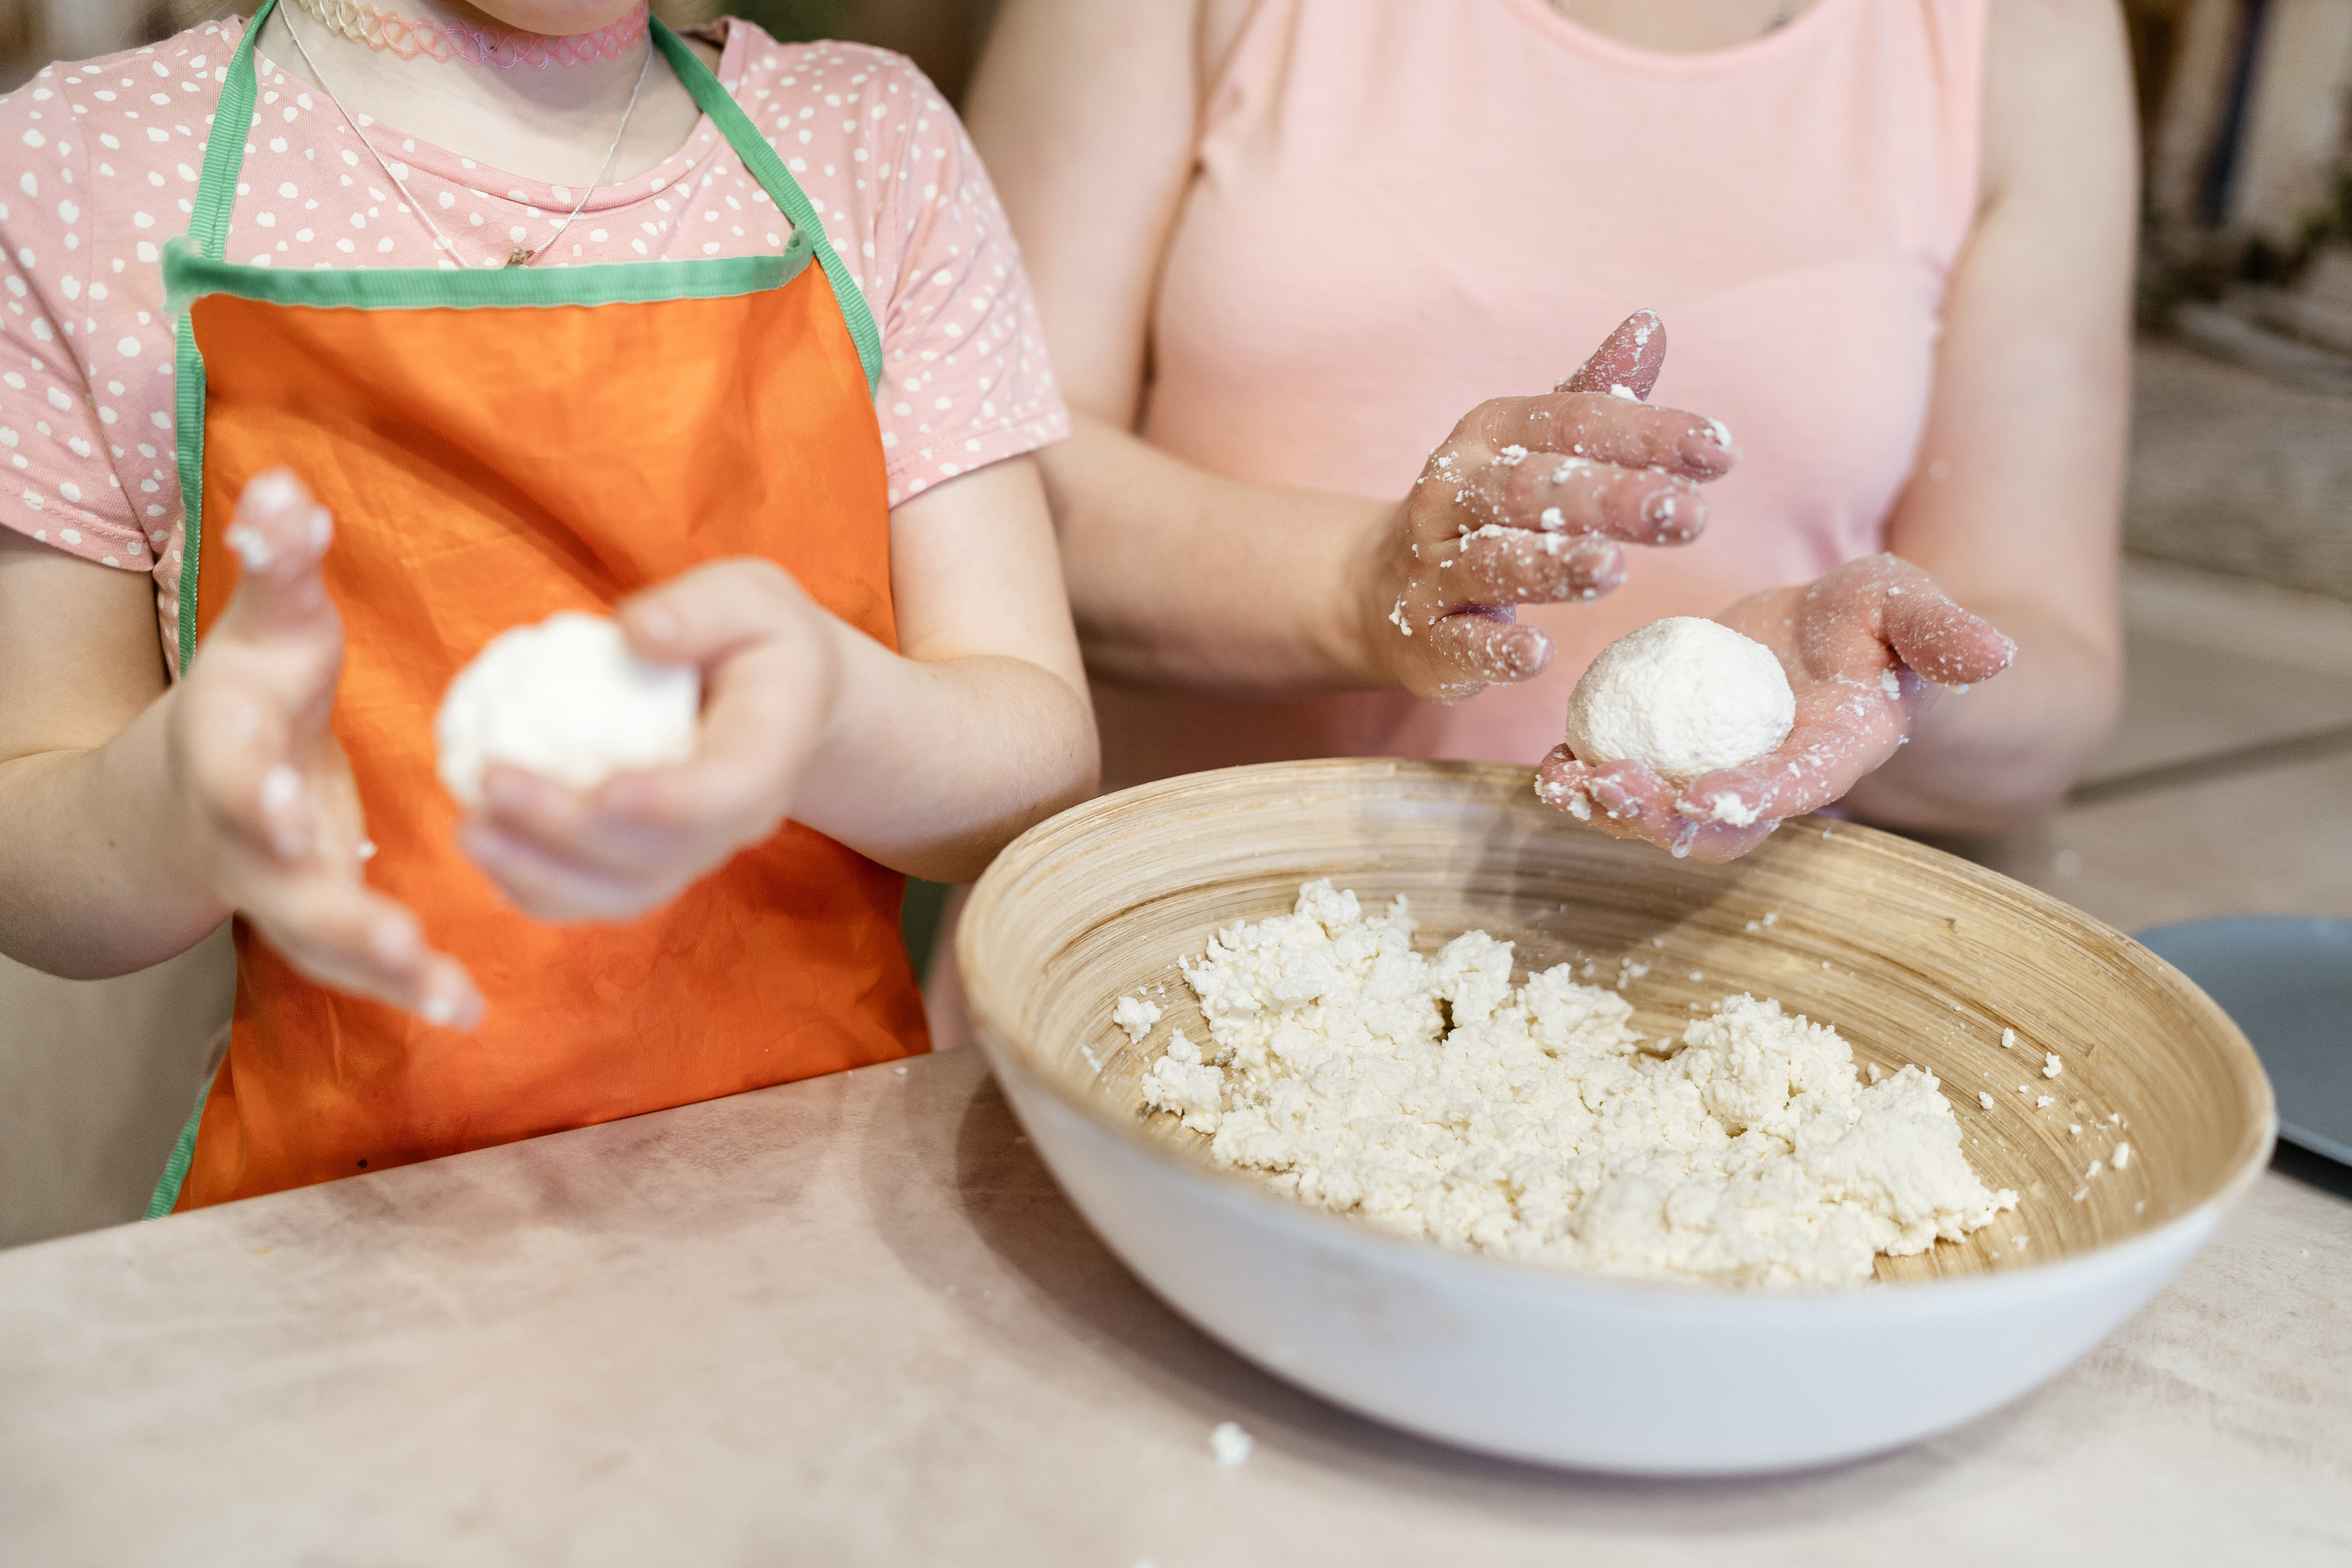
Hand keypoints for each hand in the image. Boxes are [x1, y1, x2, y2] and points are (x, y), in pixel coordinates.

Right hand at [165, 471, 482, 1024]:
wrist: (196, 785)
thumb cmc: (251, 691)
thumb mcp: (263, 624)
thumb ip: (275, 563)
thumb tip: (286, 489)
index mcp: (225, 755)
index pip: (230, 779)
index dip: (252, 793)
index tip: (284, 799)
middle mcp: (243, 839)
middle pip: (276, 887)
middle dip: (330, 914)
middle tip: (392, 938)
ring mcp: (276, 893)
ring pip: (320, 947)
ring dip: (384, 974)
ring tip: (452, 997)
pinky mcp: (318, 924)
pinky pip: (359, 967)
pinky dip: (406, 988)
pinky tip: (466, 1007)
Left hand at [459, 559, 842, 922]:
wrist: (778, 696)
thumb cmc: (753, 635)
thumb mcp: (745, 596)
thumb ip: (701, 609)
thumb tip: (636, 631)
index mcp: (770, 751)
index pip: (730, 795)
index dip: (668, 806)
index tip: (602, 791)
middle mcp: (738, 820)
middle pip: (660, 854)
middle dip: (570, 833)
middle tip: (492, 781)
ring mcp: (694, 851)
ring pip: (622, 894)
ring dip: (541, 874)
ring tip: (470, 829)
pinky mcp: (651, 864)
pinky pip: (594, 897)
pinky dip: (533, 886)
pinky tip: (485, 845)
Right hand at [1355, 311, 1739, 703]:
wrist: (1378, 591)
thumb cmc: (1482, 512)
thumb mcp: (1529, 447)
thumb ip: (1594, 396)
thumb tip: (1649, 324)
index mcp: (1483, 437)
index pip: (1569, 421)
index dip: (1644, 433)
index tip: (1720, 451)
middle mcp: (1450, 496)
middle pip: (1530, 489)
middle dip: (1610, 499)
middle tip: (1688, 515)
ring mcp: (1431, 569)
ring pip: (1491, 561)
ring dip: (1552, 565)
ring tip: (1613, 568)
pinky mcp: (1425, 639)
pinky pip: (1458, 642)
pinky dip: (1496, 650)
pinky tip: (1538, 653)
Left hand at [1535, 555, 2017, 860]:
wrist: (1833, 638)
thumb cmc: (1880, 622)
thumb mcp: (1910, 604)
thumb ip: (1943, 630)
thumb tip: (1998, 653)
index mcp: (1836, 751)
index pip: (1796, 786)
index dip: (1752, 798)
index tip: (1706, 797)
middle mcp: (1773, 780)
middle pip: (1715, 825)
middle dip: (1658, 818)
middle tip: (1605, 789)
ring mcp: (1717, 772)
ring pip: (1661, 814)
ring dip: (1609, 807)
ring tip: (1561, 782)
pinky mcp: (1673, 753)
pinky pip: (1626, 778)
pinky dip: (1586, 777)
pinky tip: (1549, 762)